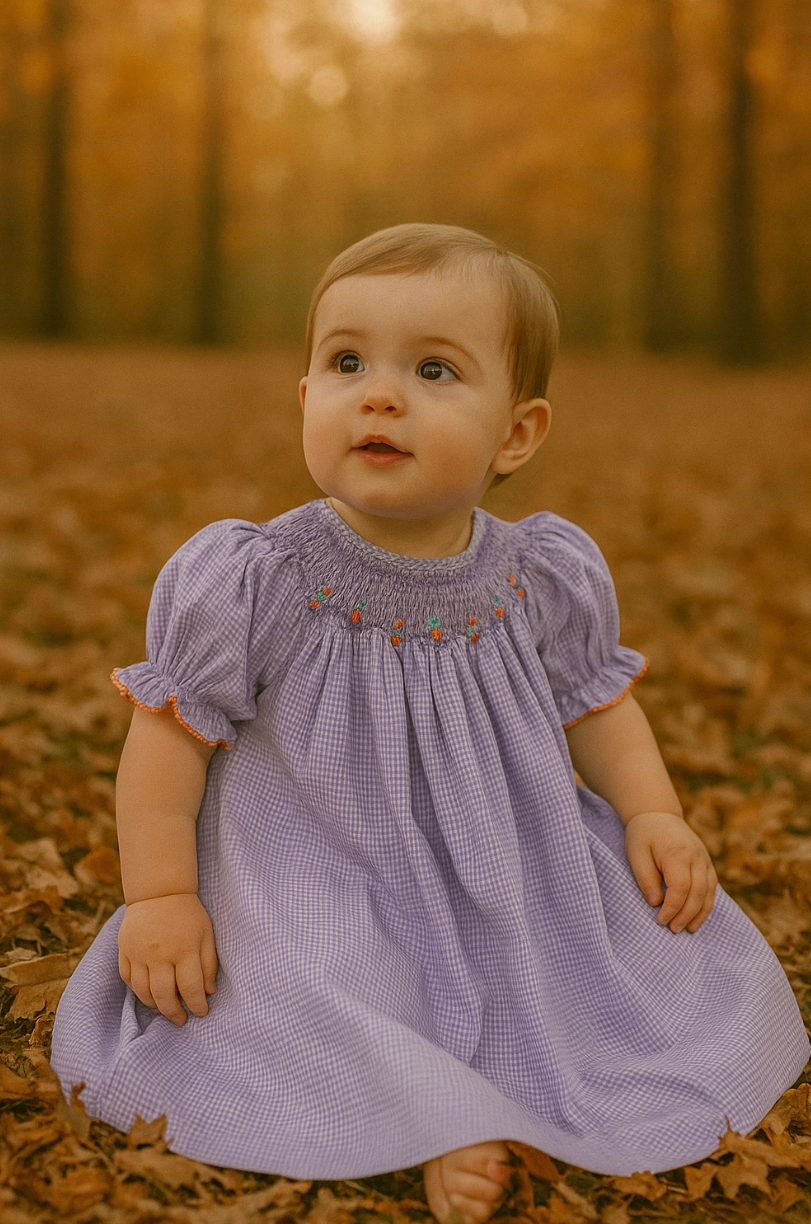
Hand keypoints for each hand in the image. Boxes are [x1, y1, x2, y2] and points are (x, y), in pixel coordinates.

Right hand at [118, 893, 217, 1025]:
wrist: (158, 892)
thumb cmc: (187, 914)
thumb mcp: (206, 934)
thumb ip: (209, 963)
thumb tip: (209, 992)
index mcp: (184, 949)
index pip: (190, 988)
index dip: (197, 1005)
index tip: (201, 1013)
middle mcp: (159, 954)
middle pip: (164, 995)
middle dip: (174, 1013)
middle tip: (181, 1020)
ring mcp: (138, 953)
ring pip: (143, 991)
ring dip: (155, 1006)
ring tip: (165, 1009)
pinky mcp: (124, 950)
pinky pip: (128, 979)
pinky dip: (137, 991)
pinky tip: (148, 994)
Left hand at [624, 811, 717, 933]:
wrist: (658, 814)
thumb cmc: (643, 835)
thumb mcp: (636, 854)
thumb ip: (645, 878)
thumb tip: (656, 903)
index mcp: (677, 852)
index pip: (680, 887)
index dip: (672, 908)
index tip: (660, 920)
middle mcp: (696, 856)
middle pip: (698, 892)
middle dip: (686, 915)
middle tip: (673, 929)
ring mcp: (704, 859)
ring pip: (709, 892)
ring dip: (700, 913)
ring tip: (687, 929)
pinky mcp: (706, 862)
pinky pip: (712, 887)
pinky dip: (706, 904)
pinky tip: (696, 917)